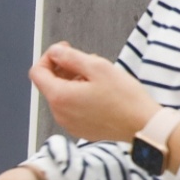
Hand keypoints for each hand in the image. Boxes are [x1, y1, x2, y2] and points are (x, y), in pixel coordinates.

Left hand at [31, 42, 159, 142]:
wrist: (143, 126)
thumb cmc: (125, 99)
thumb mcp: (98, 68)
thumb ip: (70, 57)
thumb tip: (54, 52)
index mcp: (59, 97)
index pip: (37, 72)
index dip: (48, 57)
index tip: (63, 51)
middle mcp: (58, 113)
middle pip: (49, 83)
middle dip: (64, 68)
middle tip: (87, 61)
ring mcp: (68, 123)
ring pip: (62, 95)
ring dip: (73, 81)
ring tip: (97, 76)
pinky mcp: (79, 128)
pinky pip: (71, 107)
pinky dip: (79, 95)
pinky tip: (99, 92)